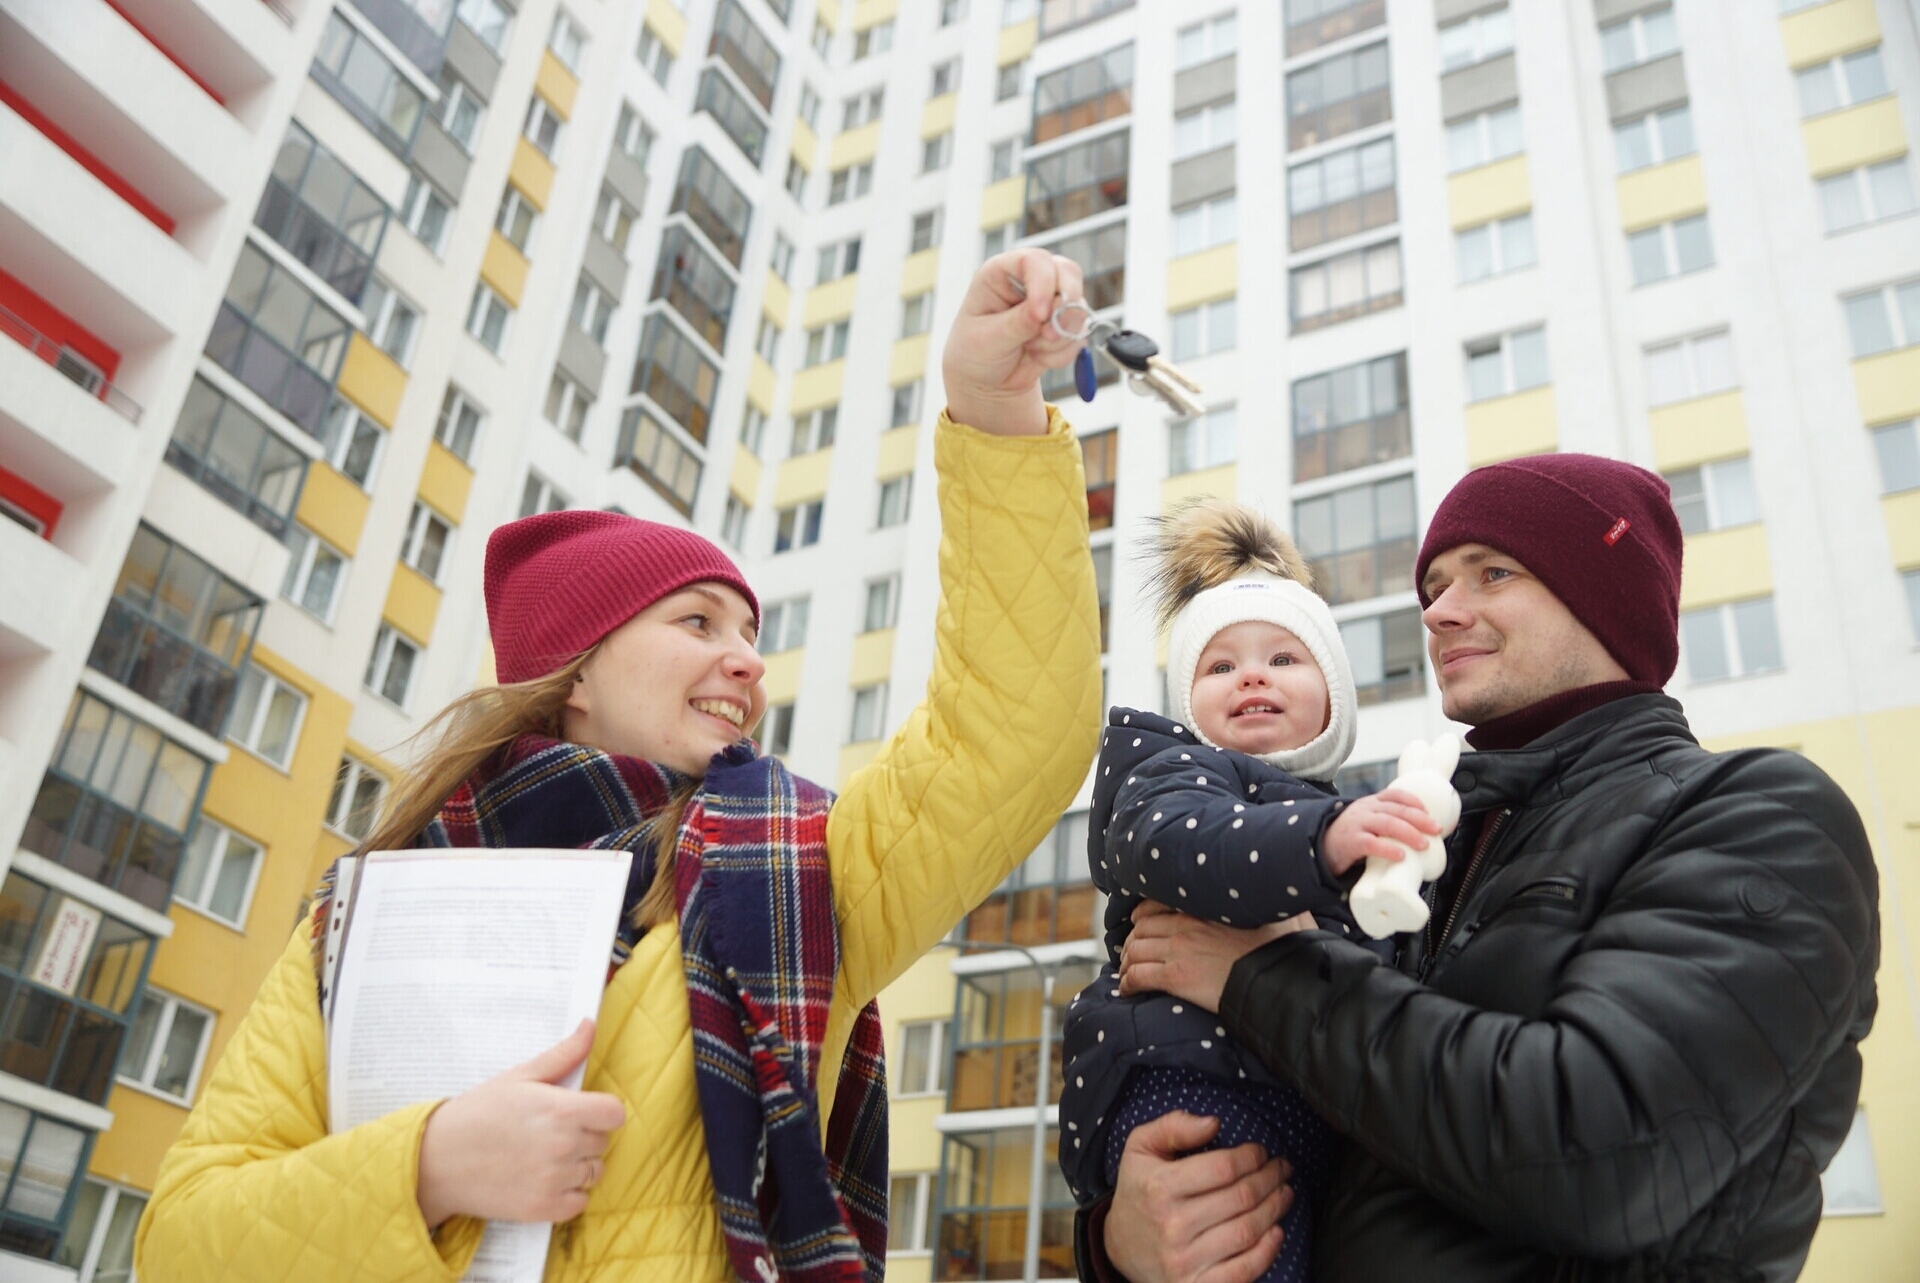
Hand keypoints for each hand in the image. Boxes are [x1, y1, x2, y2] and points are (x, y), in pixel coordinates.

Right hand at [416, 1019, 625, 1227]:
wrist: (437, 1160)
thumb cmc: (478, 1113)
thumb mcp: (520, 1076)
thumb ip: (563, 1054)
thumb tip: (590, 1024)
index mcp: (561, 1110)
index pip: (615, 1113)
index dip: (602, 1111)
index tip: (583, 1111)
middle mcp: (563, 1146)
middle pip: (603, 1141)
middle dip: (585, 1135)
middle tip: (551, 1132)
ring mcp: (553, 1180)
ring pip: (593, 1172)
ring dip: (578, 1165)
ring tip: (546, 1156)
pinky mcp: (542, 1209)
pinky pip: (579, 1202)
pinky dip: (568, 1194)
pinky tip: (544, 1179)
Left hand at [942, 248, 1086, 436]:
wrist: (987, 381)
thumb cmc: (975, 352)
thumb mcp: (987, 339)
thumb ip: (1015, 324)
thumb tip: (1043, 313)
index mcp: (1001, 273)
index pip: (1033, 261)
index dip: (1043, 283)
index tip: (1040, 314)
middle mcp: (1029, 280)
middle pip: (1067, 272)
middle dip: (1065, 306)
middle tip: (1049, 335)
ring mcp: (1051, 300)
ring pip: (1077, 307)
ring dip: (1059, 336)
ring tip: (1031, 348)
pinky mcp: (1064, 323)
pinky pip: (1078, 335)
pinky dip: (1062, 353)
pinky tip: (1038, 356)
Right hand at [1105, 1111, 1291, 1282]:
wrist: (1119, 1246)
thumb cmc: (1139, 1190)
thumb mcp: (1140, 1147)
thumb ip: (1173, 1127)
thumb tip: (1214, 1123)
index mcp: (1159, 1187)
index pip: (1222, 1168)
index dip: (1250, 1157)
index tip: (1261, 1151)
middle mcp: (1171, 1225)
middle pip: (1240, 1198)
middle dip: (1270, 1178)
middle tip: (1281, 1169)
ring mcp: (1184, 1261)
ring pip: (1247, 1231)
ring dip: (1275, 1209)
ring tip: (1284, 1193)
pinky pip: (1243, 1271)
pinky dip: (1267, 1251)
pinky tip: (1276, 1231)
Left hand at [1119, 902, 1316, 1011]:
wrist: (1281, 982)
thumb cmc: (1286, 950)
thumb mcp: (1284, 915)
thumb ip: (1273, 904)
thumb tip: (1281, 892)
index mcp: (1207, 908)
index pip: (1160, 903)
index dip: (1145, 913)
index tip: (1141, 920)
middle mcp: (1187, 925)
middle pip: (1143, 927)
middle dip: (1133, 939)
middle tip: (1131, 950)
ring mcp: (1179, 951)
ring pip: (1136, 950)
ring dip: (1127, 961)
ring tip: (1127, 970)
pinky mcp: (1177, 978)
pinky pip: (1139, 976)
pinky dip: (1127, 983)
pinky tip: (1127, 989)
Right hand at [1321, 789, 1442, 877]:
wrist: (1318, 846)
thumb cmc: (1349, 837)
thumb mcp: (1366, 823)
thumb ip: (1387, 825)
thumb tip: (1420, 838)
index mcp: (1371, 804)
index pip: (1395, 795)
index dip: (1414, 802)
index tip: (1429, 812)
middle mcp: (1365, 810)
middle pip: (1396, 810)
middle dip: (1419, 819)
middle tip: (1436, 829)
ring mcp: (1357, 824)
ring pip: (1387, 824)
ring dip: (1409, 833)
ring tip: (1423, 844)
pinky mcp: (1350, 842)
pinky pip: (1371, 844)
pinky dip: (1387, 849)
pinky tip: (1400, 856)